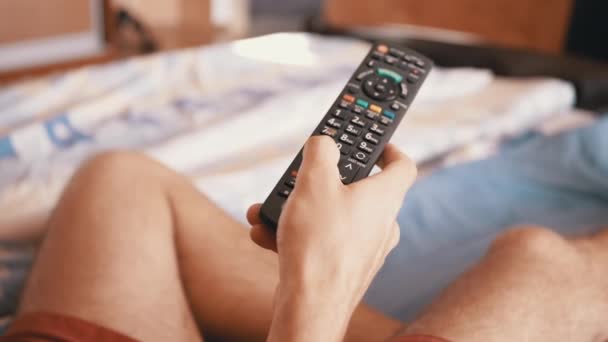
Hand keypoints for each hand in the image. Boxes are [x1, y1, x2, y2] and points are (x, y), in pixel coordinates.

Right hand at [247, 136, 416, 317]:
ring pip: (331, 217)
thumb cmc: (320, 242)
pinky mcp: (344, 268)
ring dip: (300, 209)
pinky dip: (297, 234)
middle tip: (304, 175)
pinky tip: (266, 234)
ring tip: (270, 209)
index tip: (374, 144)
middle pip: (358, 190)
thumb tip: (325, 144)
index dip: (388, 149)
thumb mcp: (314, 180)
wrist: (311, 305)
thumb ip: (321, 151)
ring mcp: (364, 249)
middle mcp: (380, 224)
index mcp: (384, 197)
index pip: (402, 165)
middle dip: (322, 180)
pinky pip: (320, 241)